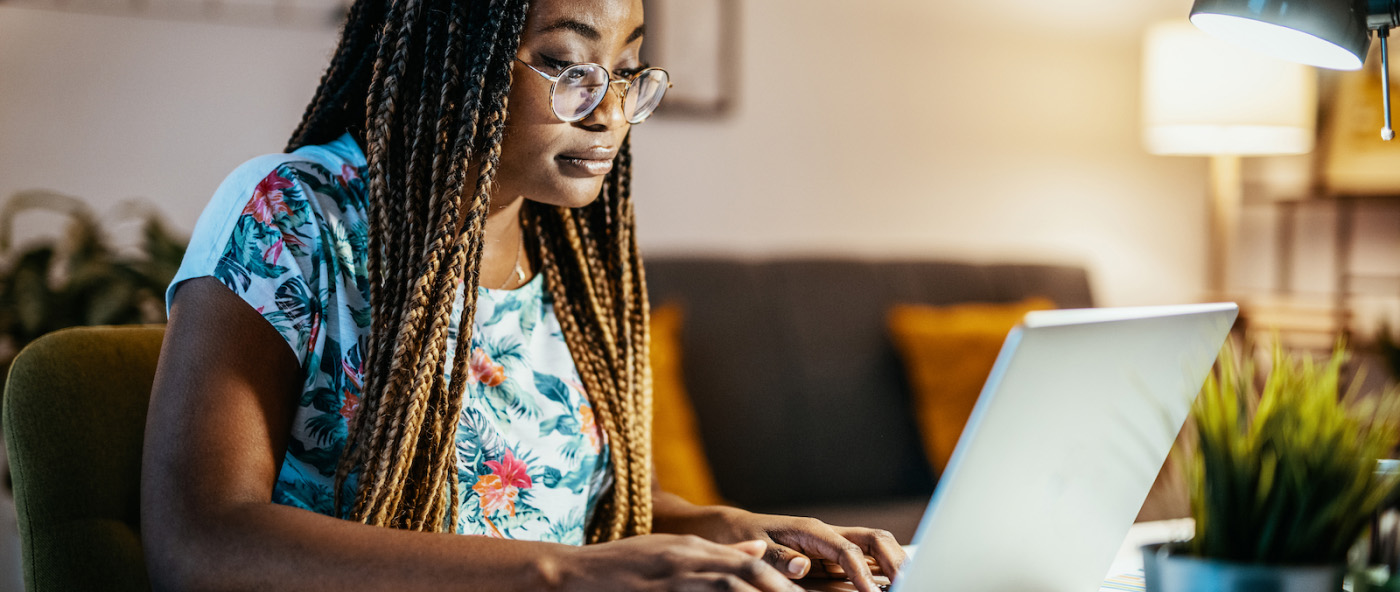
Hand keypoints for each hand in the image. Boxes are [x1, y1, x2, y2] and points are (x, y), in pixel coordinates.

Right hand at [562, 534, 804, 591]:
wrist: (571, 575)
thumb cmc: (623, 566)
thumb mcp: (672, 552)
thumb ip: (718, 554)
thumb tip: (760, 552)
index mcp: (694, 550)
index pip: (749, 563)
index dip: (780, 583)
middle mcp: (687, 562)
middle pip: (747, 576)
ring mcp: (673, 582)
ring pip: (728, 589)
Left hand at [677, 507, 906, 591]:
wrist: (729, 530)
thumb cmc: (739, 537)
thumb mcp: (753, 547)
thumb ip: (779, 558)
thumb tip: (804, 566)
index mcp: (811, 530)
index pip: (848, 550)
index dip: (862, 575)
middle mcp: (827, 534)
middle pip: (875, 540)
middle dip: (895, 561)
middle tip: (909, 585)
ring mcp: (832, 544)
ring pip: (875, 548)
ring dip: (894, 564)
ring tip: (907, 585)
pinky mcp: (830, 556)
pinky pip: (863, 560)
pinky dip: (881, 571)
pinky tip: (889, 586)